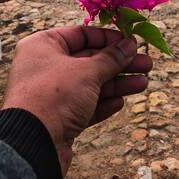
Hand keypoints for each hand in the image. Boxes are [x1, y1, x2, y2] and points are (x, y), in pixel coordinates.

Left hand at [2, 25, 152, 173]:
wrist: (32, 143)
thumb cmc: (55, 95)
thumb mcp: (87, 72)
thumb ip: (111, 58)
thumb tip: (130, 44)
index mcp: (43, 46)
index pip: (81, 34)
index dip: (109, 38)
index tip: (132, 43)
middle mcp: (45, 67)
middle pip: (89, 60)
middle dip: (119, 64)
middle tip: (147, 65)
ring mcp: (51, 94)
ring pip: (90, 85)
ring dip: (117, 84)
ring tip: (143, 84)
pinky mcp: (58, 118)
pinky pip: (84, 106)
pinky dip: (103, 103)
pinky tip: (120, 102)